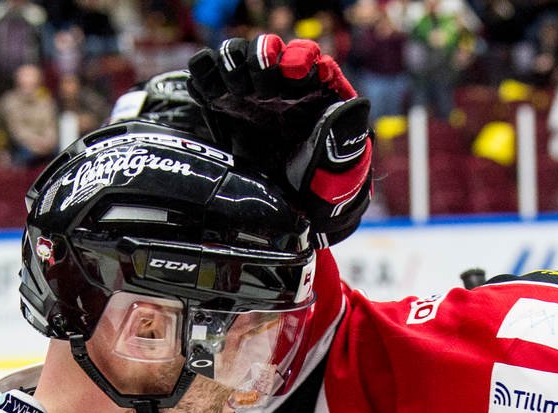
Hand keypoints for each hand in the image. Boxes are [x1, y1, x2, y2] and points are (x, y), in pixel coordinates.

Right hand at [187, 36, 372, 243]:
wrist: (287, 217)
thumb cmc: (321, 194)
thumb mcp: (343, 178)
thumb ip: (347, 144)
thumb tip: (354, 106)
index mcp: (317, 96)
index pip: (309, 61)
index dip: (302, 59)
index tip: (295, 70)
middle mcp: (282, 89)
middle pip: (270, 51)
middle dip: (263, 59)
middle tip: (260, 87)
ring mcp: (251, 95)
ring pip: (237, 56)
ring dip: (234, 63)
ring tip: (236, 90)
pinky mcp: (223, 105)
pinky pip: (208, 75)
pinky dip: (204, 75)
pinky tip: (209, 96)